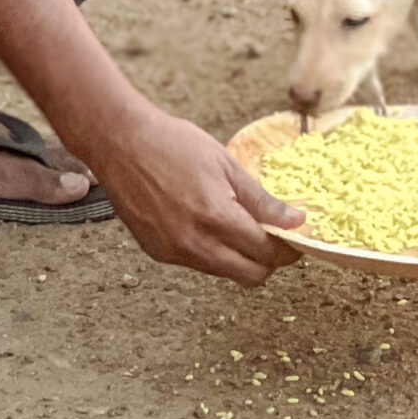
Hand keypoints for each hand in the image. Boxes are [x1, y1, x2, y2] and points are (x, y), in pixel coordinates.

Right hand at [83, 105, 304, 286]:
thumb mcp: (226, 164)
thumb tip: (296, 220)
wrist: (121, 143)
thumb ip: (262, 199)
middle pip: (250, 276)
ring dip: (241, 258)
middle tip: (275, 239)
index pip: (266, 252)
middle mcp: (194, 243)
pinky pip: (198, 264)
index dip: (287, 249)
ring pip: (224, 272)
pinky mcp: (157, 253)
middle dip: (269, 262)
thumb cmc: (173, 144)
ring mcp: (173, 251)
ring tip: (241, 226)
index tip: (296, 239)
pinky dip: (213, 252)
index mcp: (216, 216)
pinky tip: (210, 224)